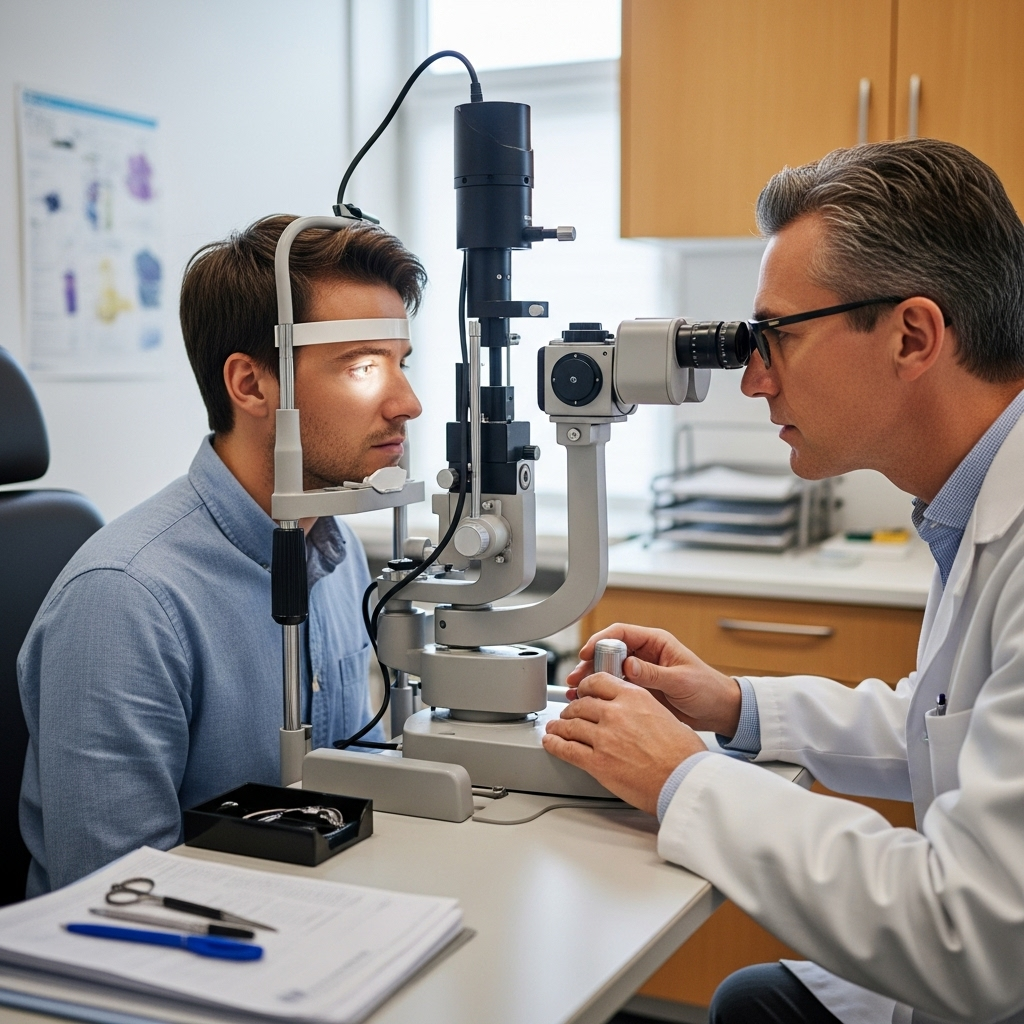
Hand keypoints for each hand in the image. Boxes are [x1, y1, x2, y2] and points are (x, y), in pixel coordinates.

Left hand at [542, 673, 706, 813]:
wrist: (684, 780)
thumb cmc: (684, 755)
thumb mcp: (667, 716)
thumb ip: (645, 710)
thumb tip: (639, 716)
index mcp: (634, 697)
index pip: (598, 682)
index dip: (586, 687)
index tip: (582, 692)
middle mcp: (616, 713)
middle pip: (581, 704)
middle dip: (571, 710)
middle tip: (568, 715)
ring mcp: (604, 737)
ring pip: (570, 726)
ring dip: (559, 727)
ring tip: (554, 729)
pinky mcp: (597, 762)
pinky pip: (567, 749)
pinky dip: (555, 745)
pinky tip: (550, 743)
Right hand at [564, 623, 741, 737]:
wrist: (719, 711)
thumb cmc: (707, 689)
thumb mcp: (681, 680)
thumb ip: (654, 673)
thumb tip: (629, 665)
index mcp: (656, 643)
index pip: (621, 634)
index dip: (601, 641)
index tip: (587, 653)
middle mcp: (645, 655)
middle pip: (609, 652)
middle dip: (590, 663)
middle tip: (578, 677)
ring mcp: (641, 673)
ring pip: (608, 671)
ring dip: (592, 680)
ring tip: (578, 692)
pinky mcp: (639, 690)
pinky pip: (615, 688)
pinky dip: (601, 693)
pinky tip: (591, 701)